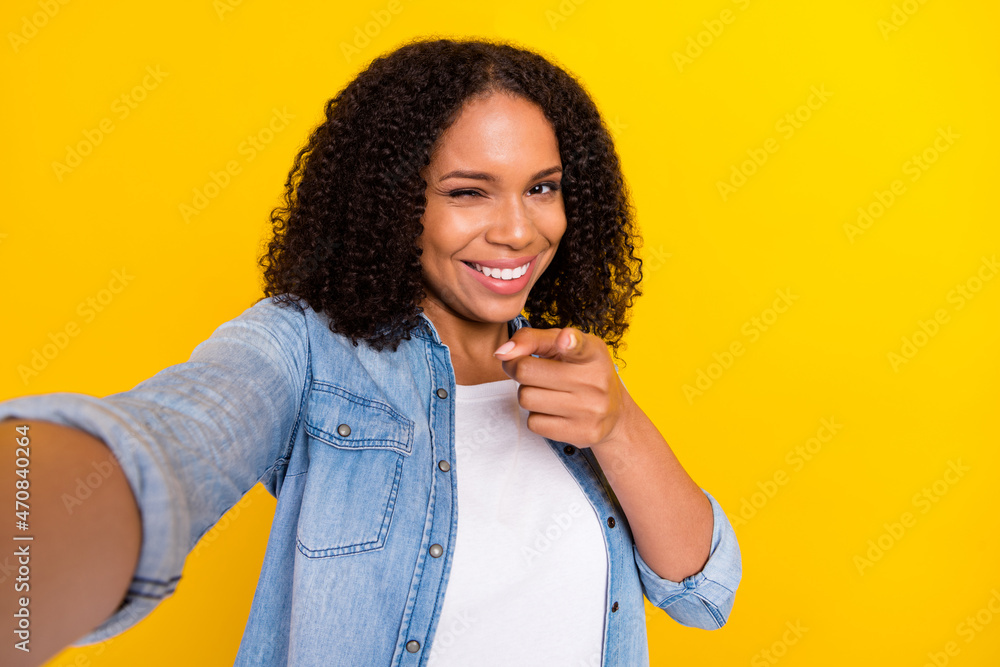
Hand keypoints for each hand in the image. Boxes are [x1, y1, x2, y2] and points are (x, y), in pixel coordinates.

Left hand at [493, 327, 630, 449]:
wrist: (614, 414)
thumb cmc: (579, 371)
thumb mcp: (562, 345)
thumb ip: (532, 339)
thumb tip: (501, 352)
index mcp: (592, 352)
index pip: (579, 345)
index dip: (569, 342)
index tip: (564, 339)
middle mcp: (595, 380)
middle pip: (526, 371)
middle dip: (518, 368)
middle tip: (528, 370)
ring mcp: (591, 409)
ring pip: (526, 398)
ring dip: (527, 394)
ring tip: (546, 391)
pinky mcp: (583, 434)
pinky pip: (534, 423)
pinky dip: (537, 416)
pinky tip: (554, 411)